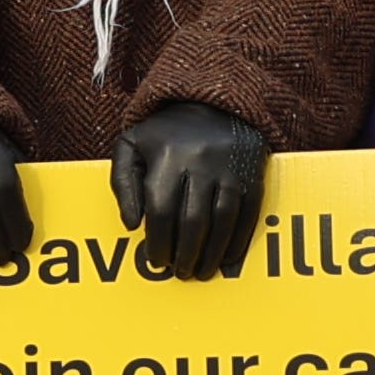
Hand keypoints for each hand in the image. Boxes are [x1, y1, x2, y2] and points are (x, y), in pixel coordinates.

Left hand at [108, 99, 272, 280]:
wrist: (214, 102)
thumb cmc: (163, 133)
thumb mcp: (131, 146)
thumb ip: (122, 183)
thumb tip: (131, 224)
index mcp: (166, 157)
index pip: (162, 210)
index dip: (158, 242)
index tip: (155, 261)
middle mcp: (200, 162)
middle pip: (193, 220)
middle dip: (185, 254)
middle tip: (179, 272)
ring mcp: (229, 169)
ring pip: (222, 221)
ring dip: (211, 253)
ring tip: (201, 272)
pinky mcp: (252, 175)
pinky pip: (247, 215)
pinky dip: (237, 241)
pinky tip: (225, 259)